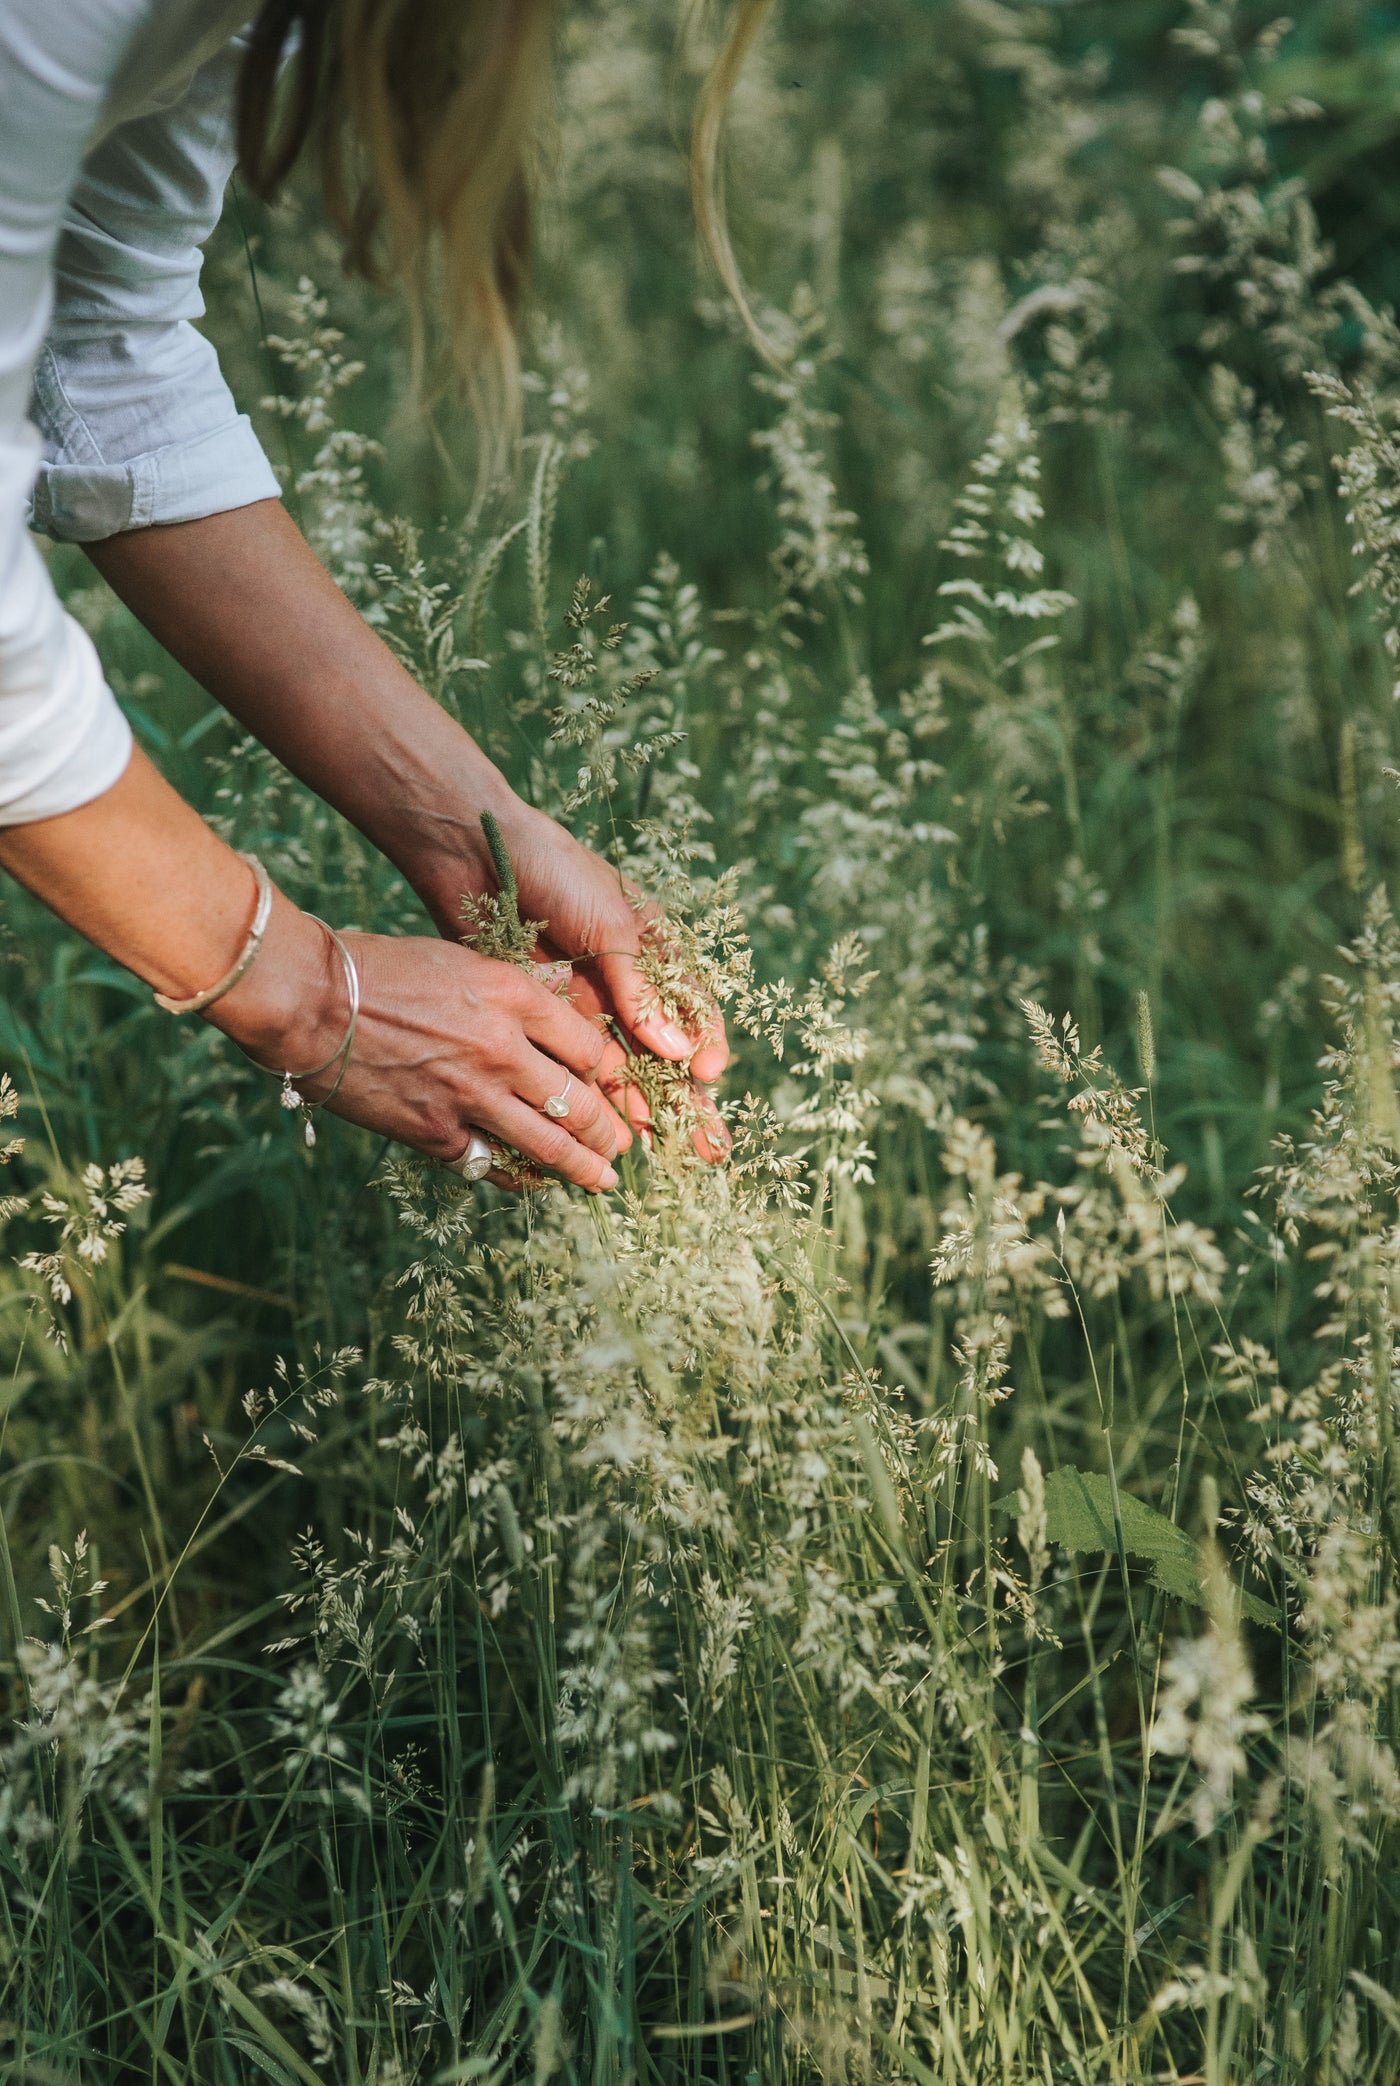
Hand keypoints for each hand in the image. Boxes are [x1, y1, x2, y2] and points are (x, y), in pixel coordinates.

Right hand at [217, 914, 631, 1192]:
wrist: (310, 1000)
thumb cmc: (379, 969)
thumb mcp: (460, 960)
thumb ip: (511, 993)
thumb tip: (556, 1010)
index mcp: (513, 996)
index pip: (589, 1045)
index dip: (610, 1074)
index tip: (617, 1087)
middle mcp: (503, 1048)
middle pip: (581, 1102)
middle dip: (608, 1132)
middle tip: (621, 1147)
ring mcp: (471, 1095)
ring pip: (548, 1144)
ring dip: (581, 1168)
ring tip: (601, 1180)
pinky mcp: (435, 1132)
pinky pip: (492, 1165)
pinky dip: (517, 1177)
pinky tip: (532, 1182)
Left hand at [455, 804, 731, 1161]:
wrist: (479, 854)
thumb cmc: (556, 873)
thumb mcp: (610, 925)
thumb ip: (640, 990)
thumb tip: (678, 1053)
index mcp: (653, 950)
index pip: (693, 1006)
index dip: (705, 1043)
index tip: (709, 1075)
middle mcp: (626, 982)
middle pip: (664, 1050)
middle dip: (686, 1099)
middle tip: (708, 1147)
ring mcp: (587, 1001)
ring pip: (622, 1066)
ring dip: (641, 1107)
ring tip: (658, 1149)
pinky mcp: (547, 1016)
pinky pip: (575, 1065)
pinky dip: (591, 1097)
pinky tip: (606, 1129)